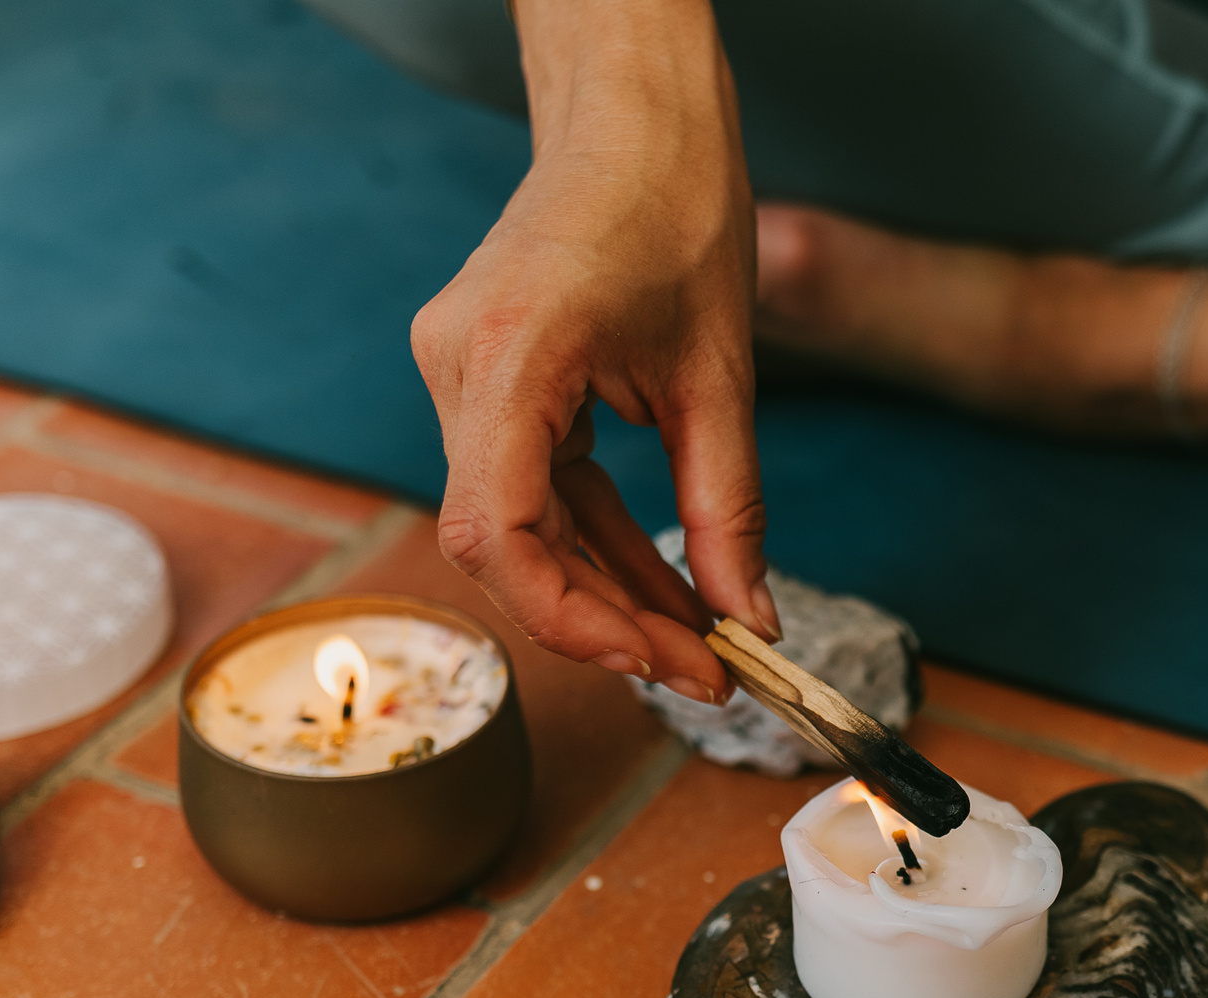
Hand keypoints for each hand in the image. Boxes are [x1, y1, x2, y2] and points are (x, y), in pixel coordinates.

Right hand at [409, 0, 778, 703]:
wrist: (633, 115)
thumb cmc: (676, 207)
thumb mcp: (722, 376)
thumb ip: (730, 508)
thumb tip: (748, 621)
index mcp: (512, 353)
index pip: (497, 529)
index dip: (571, 616)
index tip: (658, 659)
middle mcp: (459, 366)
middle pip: (504, 543)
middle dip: (603, 621)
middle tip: (703, 672)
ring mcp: (461, 373)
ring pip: (517, 527)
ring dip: (602, 590)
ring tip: (698, 642)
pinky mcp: (484, 381)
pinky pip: (530, 487)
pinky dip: (591, 541)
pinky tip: (659, 588)